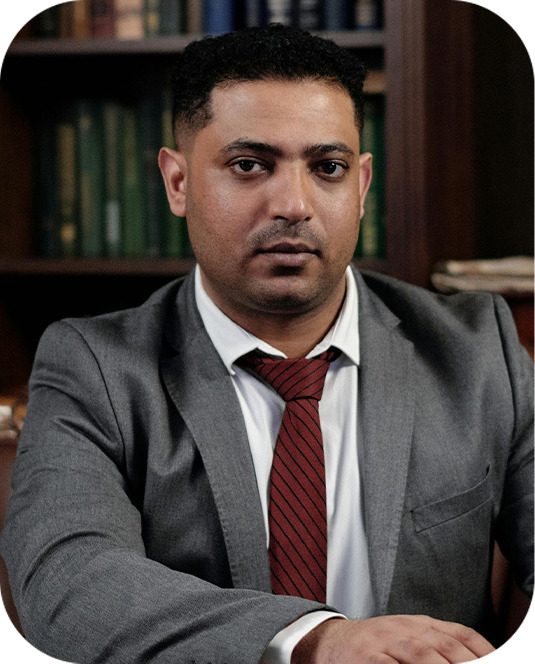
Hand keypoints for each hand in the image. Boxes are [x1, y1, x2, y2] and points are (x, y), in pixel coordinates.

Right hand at [291, 614, 494, 663]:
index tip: (500, 662)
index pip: (460, 633)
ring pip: (421, 654)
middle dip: (468, 662)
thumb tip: (471, 659)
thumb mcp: (408, 638)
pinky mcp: (367, 657)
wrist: (330, 641)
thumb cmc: (375, 646)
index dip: (483, 649)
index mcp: (420, 624)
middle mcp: (405, 629)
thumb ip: (437, 647)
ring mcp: (385, 641)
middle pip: (445, 645)